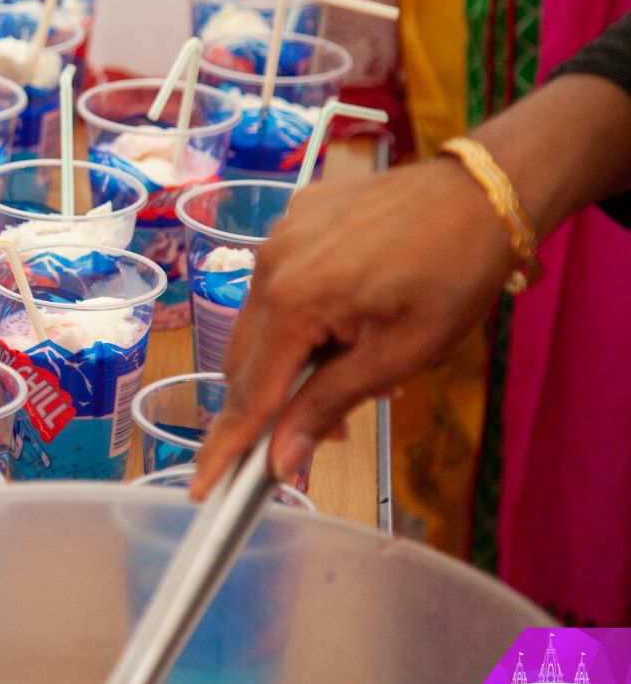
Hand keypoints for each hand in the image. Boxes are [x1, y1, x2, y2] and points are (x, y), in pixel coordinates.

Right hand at [189, 160, 512, 495]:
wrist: (480, 193)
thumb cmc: (453, 274)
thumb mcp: (401, 353)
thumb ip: (329, 402)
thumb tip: (279, 458)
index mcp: (293, 299)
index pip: (249, 394)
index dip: (226, 448)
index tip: (202, 490)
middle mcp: (268, 264)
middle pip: (244, 361)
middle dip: (273, 405)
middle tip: (328, 431)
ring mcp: (275, 236)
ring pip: (258, 322)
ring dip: (288, 359)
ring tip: (354, 362)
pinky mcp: (290, 220)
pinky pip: (275, 283)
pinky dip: (298, 315)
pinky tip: (349, 319)